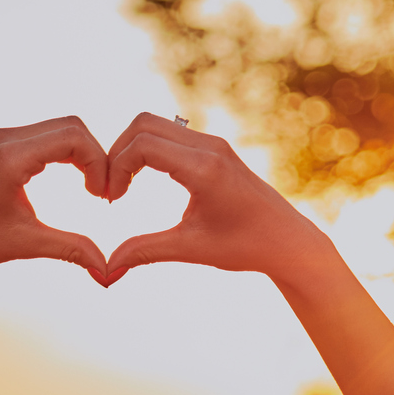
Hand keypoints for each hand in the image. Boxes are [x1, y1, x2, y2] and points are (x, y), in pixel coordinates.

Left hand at [0, 117, 111, 307]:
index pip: (75, 136)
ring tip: (91, 190)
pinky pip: (45, 136)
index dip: (100, 163)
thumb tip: (109, 272)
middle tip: (102, 194)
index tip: (104, 198)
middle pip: (72, 126)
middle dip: (96, 157)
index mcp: (10, 156)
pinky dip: (66, 154)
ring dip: (82, 155)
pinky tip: (73, 181)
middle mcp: (5, 138)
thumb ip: (71, 250)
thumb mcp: (25, 244)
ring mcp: (1, 139)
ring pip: (60, 129)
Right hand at [100, 113, 339, 289]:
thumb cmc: (245, 247)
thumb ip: (144, 252)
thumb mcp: (191, 249)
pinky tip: (141, 180)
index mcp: (204, 169)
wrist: (287, 241)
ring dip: (131, 150)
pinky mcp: (214, 148)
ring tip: (122, 187)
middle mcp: (209, 147)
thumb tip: (106, 270)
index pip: (142, 145)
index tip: (110, 200)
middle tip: (110, 190)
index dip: (115, 168)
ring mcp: (213, 144)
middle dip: (117, 153)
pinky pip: (169, 133)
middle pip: (143, 124)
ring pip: (154, 124)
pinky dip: (147, 149)